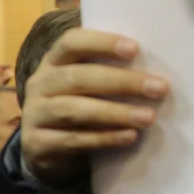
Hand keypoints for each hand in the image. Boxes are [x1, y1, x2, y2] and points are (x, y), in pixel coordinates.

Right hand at [21, 28, 169, 187]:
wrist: (45, 150)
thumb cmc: (77, 108)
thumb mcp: (86, 86)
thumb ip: (108, 73)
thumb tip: (154, 72)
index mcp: (53, 62)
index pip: (71, 43)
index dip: (101, 43)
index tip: (135, 49)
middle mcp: (40, 84)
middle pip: (76, 77)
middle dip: (121, 82)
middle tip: (159, 88)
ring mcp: (34, 115)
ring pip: (73, 110)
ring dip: (115, 113)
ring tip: (148, 117)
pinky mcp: (37, 144)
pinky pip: (72, 140)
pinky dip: (103, 138)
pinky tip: (129, 136)